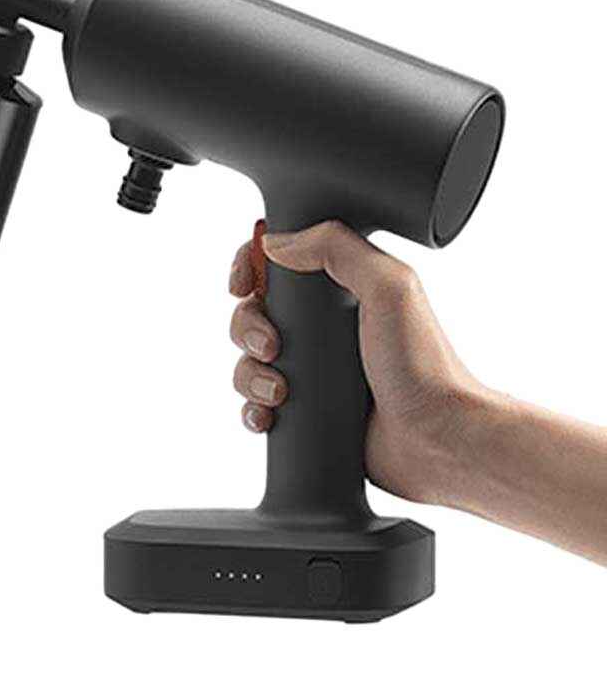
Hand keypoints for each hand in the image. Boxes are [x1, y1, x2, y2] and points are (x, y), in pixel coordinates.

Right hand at [229, 220, 482, 503]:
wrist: (440, 441)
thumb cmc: (425, 365)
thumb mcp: (390, 286)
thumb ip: (338, 248)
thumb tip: (275, 243)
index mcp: (340, 289)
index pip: (277, 263)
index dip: (249, 268)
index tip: (242, 283)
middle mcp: (323, 326)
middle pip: (253, 311)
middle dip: (247, 328)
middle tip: (271, 345)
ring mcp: (313, 369)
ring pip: (249, 360)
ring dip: (249, 373)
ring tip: (279, 390)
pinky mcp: (307, 410)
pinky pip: (257, 404)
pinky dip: (252, 408)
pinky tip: (268, 414)